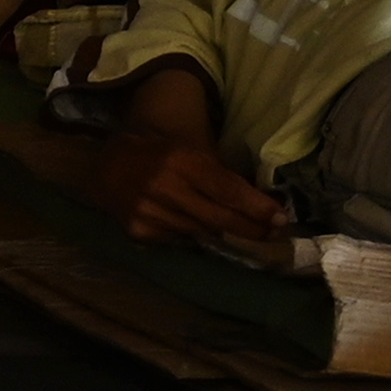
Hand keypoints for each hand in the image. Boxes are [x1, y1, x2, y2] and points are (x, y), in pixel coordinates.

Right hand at [87, 130, 290, 250]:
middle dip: (249, 228)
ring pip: (200, 232)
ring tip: (237, 229)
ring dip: (221, 232)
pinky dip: (191, 235)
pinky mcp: (137, 230)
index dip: (257, 207)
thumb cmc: (160, 153)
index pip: (228, 190)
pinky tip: (192, 225)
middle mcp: (163, 187)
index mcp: (181, 160)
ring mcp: (148, 212)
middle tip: (272, 233)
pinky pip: (178, 239)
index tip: (281, 218)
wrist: (109, 164)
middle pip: (218, 218)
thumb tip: (262, 202)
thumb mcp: (192, 151)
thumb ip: (221, 174)